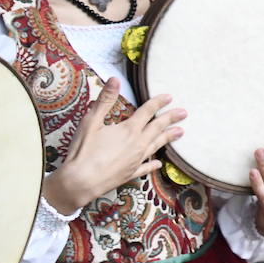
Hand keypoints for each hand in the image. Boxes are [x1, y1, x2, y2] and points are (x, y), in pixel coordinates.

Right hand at [43, 79, 186, 215]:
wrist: (79, 183)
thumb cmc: (83, 151)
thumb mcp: (91, 122)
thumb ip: (105, 100)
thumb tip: (115, 79)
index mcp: (129, 130)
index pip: (147, 111)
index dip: (158, 102)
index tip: (169, 96)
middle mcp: (137, 144)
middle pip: (157, 128)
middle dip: (171, 118)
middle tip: (184, 113)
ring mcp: (135, 160)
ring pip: (156, 146)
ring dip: (168, 138)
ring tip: (181, 132)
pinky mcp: (130, 174)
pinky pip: (146, 168)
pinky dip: (153, 164)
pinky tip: (159, 163)